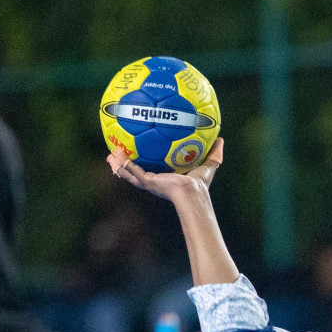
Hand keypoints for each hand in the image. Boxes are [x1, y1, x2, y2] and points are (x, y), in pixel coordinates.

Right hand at [107, 138, 224, 201]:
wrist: (193, 193)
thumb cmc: (201, 184)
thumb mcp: (208, 164)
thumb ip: (214, 153)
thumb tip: (220, 138)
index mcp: (166, 178)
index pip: (154, 169)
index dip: (147, 162)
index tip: (140, 152)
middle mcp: (156, 181)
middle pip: (138, 172)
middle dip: (128, 164)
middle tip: (119, 153)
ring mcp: (150, 183)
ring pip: (130, 173)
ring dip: (120, 165)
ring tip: (110, 155)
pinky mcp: (148, 182)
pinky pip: (132, 172)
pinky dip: (123, 166)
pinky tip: (114, 158)